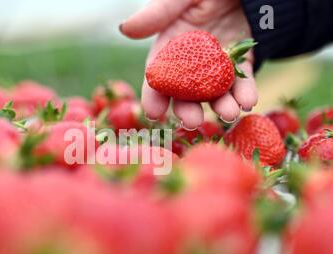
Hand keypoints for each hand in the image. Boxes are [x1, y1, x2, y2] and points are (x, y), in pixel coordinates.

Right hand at [120, 0, 257, 128]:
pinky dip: (245, 92)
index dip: (153, 96)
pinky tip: (248, 102)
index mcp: (169, 46)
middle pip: (185, 92)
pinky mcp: (242, 61)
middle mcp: (190, 60)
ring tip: (229, 114)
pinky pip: (243, 80)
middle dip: (187, 109)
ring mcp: (216, 63)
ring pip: (215, 91)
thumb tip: (125, 29)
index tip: (154, 114)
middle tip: (192, 121)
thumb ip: (158, 13)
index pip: (157, 77)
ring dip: (220, 106)